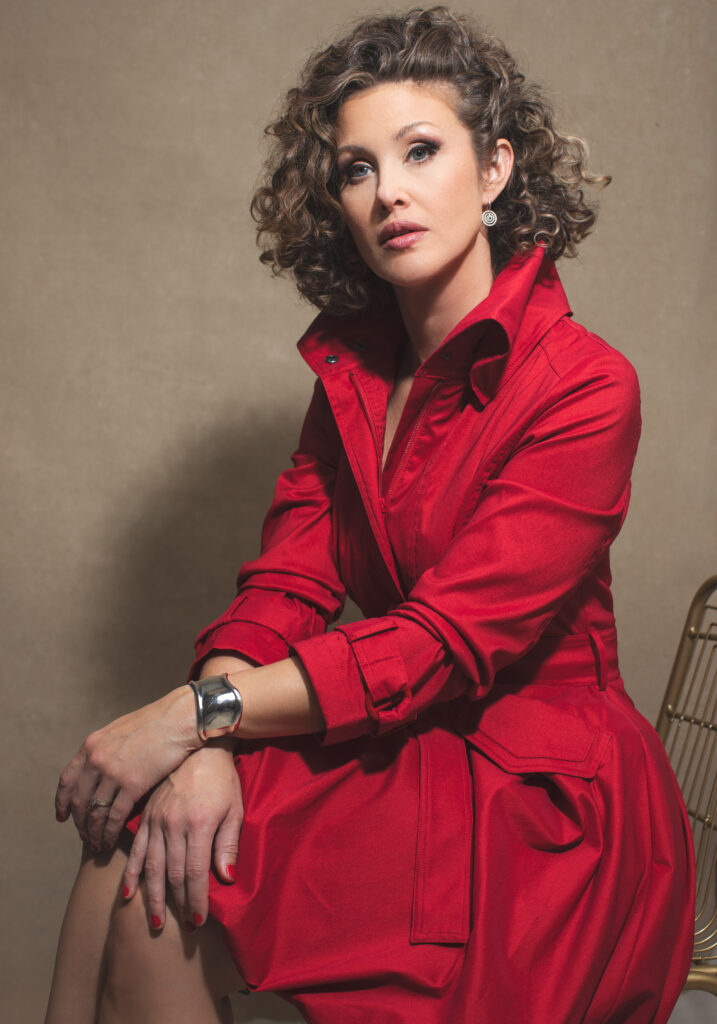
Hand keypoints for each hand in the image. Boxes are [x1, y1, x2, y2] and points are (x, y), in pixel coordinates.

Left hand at [55, 686, 199, 850]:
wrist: (179, 718)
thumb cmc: (156, 723)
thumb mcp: (120, 731)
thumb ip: (106, 749)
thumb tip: (101, 767)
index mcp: (91, 745)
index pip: (67, 780)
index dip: (62, 802)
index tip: (62, 817)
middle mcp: (96, 759)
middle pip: (79, 801)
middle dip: (79, 824)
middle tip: (84, 837)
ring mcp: (113, 772)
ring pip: (95, 812)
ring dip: (93, 833)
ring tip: (97, 845)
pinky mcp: (132, 784)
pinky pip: (114, 816)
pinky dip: (110, 833)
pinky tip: (110, 841)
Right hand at [121, 742, 242, 930]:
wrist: (200, 748)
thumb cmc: (223, 780)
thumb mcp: (234, 809)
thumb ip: (228, 844)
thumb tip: (225, 879)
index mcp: (199, 824)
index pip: (195, 872)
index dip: (196, 900)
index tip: (199, 922)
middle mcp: (174, 824)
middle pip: (172, 874)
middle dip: (177, 904)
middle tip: (181, 927)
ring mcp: (157, 820)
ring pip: (151, 866)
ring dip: (153, 896)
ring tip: (155, 921)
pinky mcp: (146, 816)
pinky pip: (136, 849)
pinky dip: (132, 873)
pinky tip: (129, 893)